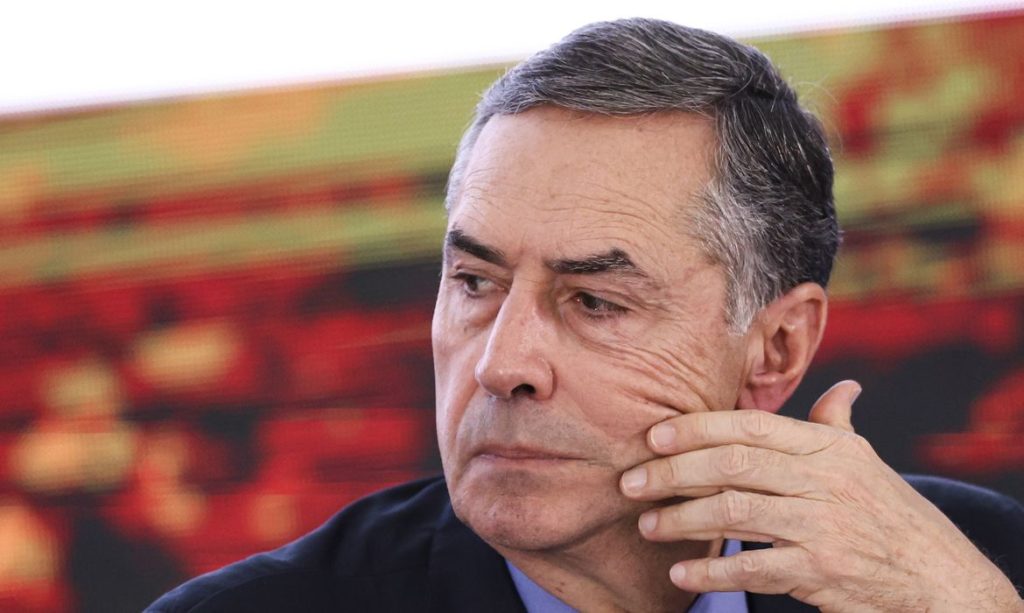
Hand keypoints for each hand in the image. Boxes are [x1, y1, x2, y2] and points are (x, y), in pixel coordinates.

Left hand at [619, 381, 1022, 611]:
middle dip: (674, 472)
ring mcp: (822, 526)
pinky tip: (681, 572)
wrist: (938, 577)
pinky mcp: (821, 571)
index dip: (697, 428)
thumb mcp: (867, 463)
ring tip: (647, 524)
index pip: (751, 426)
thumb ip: (838, 426)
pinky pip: (754, 568)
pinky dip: (712, 571)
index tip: (654, 436)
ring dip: (682, 519)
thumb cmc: (890, 514)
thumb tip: (843, 387)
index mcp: (827, 448)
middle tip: (631, 482)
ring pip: (736, 512)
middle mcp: (824, 480)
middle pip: (734, 465)